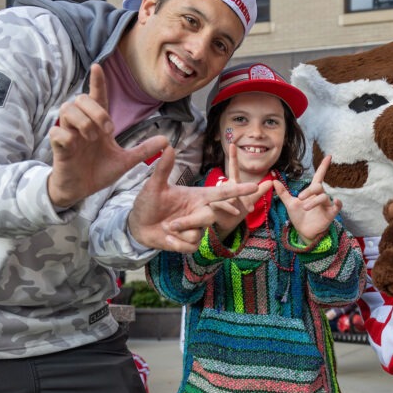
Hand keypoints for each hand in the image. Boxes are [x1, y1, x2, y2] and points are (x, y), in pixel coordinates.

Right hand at [47, 63, 167, 208]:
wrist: (81, 190)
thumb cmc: (99, 171)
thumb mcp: (125, 161)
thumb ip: (143, 150)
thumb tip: (166, 140)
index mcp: (96, 124)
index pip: (97, 96)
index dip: (97, 82)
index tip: (97, 67)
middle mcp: (81, 124)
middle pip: (82, 98)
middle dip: (97, 111)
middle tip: (108, 130)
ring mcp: (68, 133)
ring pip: (68, 109)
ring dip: (84, 121)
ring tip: (92, 138)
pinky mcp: (57, 145)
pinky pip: (58, 132)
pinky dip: (69, 137)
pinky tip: (75, 146)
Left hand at [128, 146, 256, 252]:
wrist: (138, 224)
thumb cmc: (148, 202)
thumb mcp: (154, 185)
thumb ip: (163, 168)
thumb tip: (169, 146)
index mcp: (198, 196)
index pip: (222, 192)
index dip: (238, 190)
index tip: (254, 185)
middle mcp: (201, 211)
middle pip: (211, 216)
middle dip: (191, 222)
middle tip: (170, 223)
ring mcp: (197, 228)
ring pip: (198, 233)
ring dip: (177, 231)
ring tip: (164, 226)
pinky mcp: (190, 242)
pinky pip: (191, 245)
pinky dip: (175, 242)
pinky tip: (166, 237)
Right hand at [207, 142, 270, 238]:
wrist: (227, 225)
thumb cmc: (238, 211)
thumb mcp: (251, 201)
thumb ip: (260, 192)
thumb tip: (272, 182)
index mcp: (233, 185)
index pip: (234, 169)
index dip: (233, 157)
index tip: (233, 144)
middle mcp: (224, 188)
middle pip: (233, 185)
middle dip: (242, 193)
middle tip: (249, 203)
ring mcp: (217, 195)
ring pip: (229, 195)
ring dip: (239, 204)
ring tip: (244, 210)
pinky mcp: (213, 204)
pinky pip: (223, 204)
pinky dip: (231, 208)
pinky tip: (236, 212)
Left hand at [273, 155, 342, 243]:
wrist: (303, 232)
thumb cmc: (299, 217)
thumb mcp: (289, 204)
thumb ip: (283, 192)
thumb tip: (274, 180)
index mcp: (312, 192)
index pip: (319, 176)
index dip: (323, 166)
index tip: (328, 156)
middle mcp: (320, 197)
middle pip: (319, 187)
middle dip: (309, 191)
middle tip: (299, 198)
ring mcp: (326, 205)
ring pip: (324, 197)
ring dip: (314, 201)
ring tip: (304, 208)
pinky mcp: (330, 214)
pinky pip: (337, 207)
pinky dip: (337, 203)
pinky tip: (335, 201)